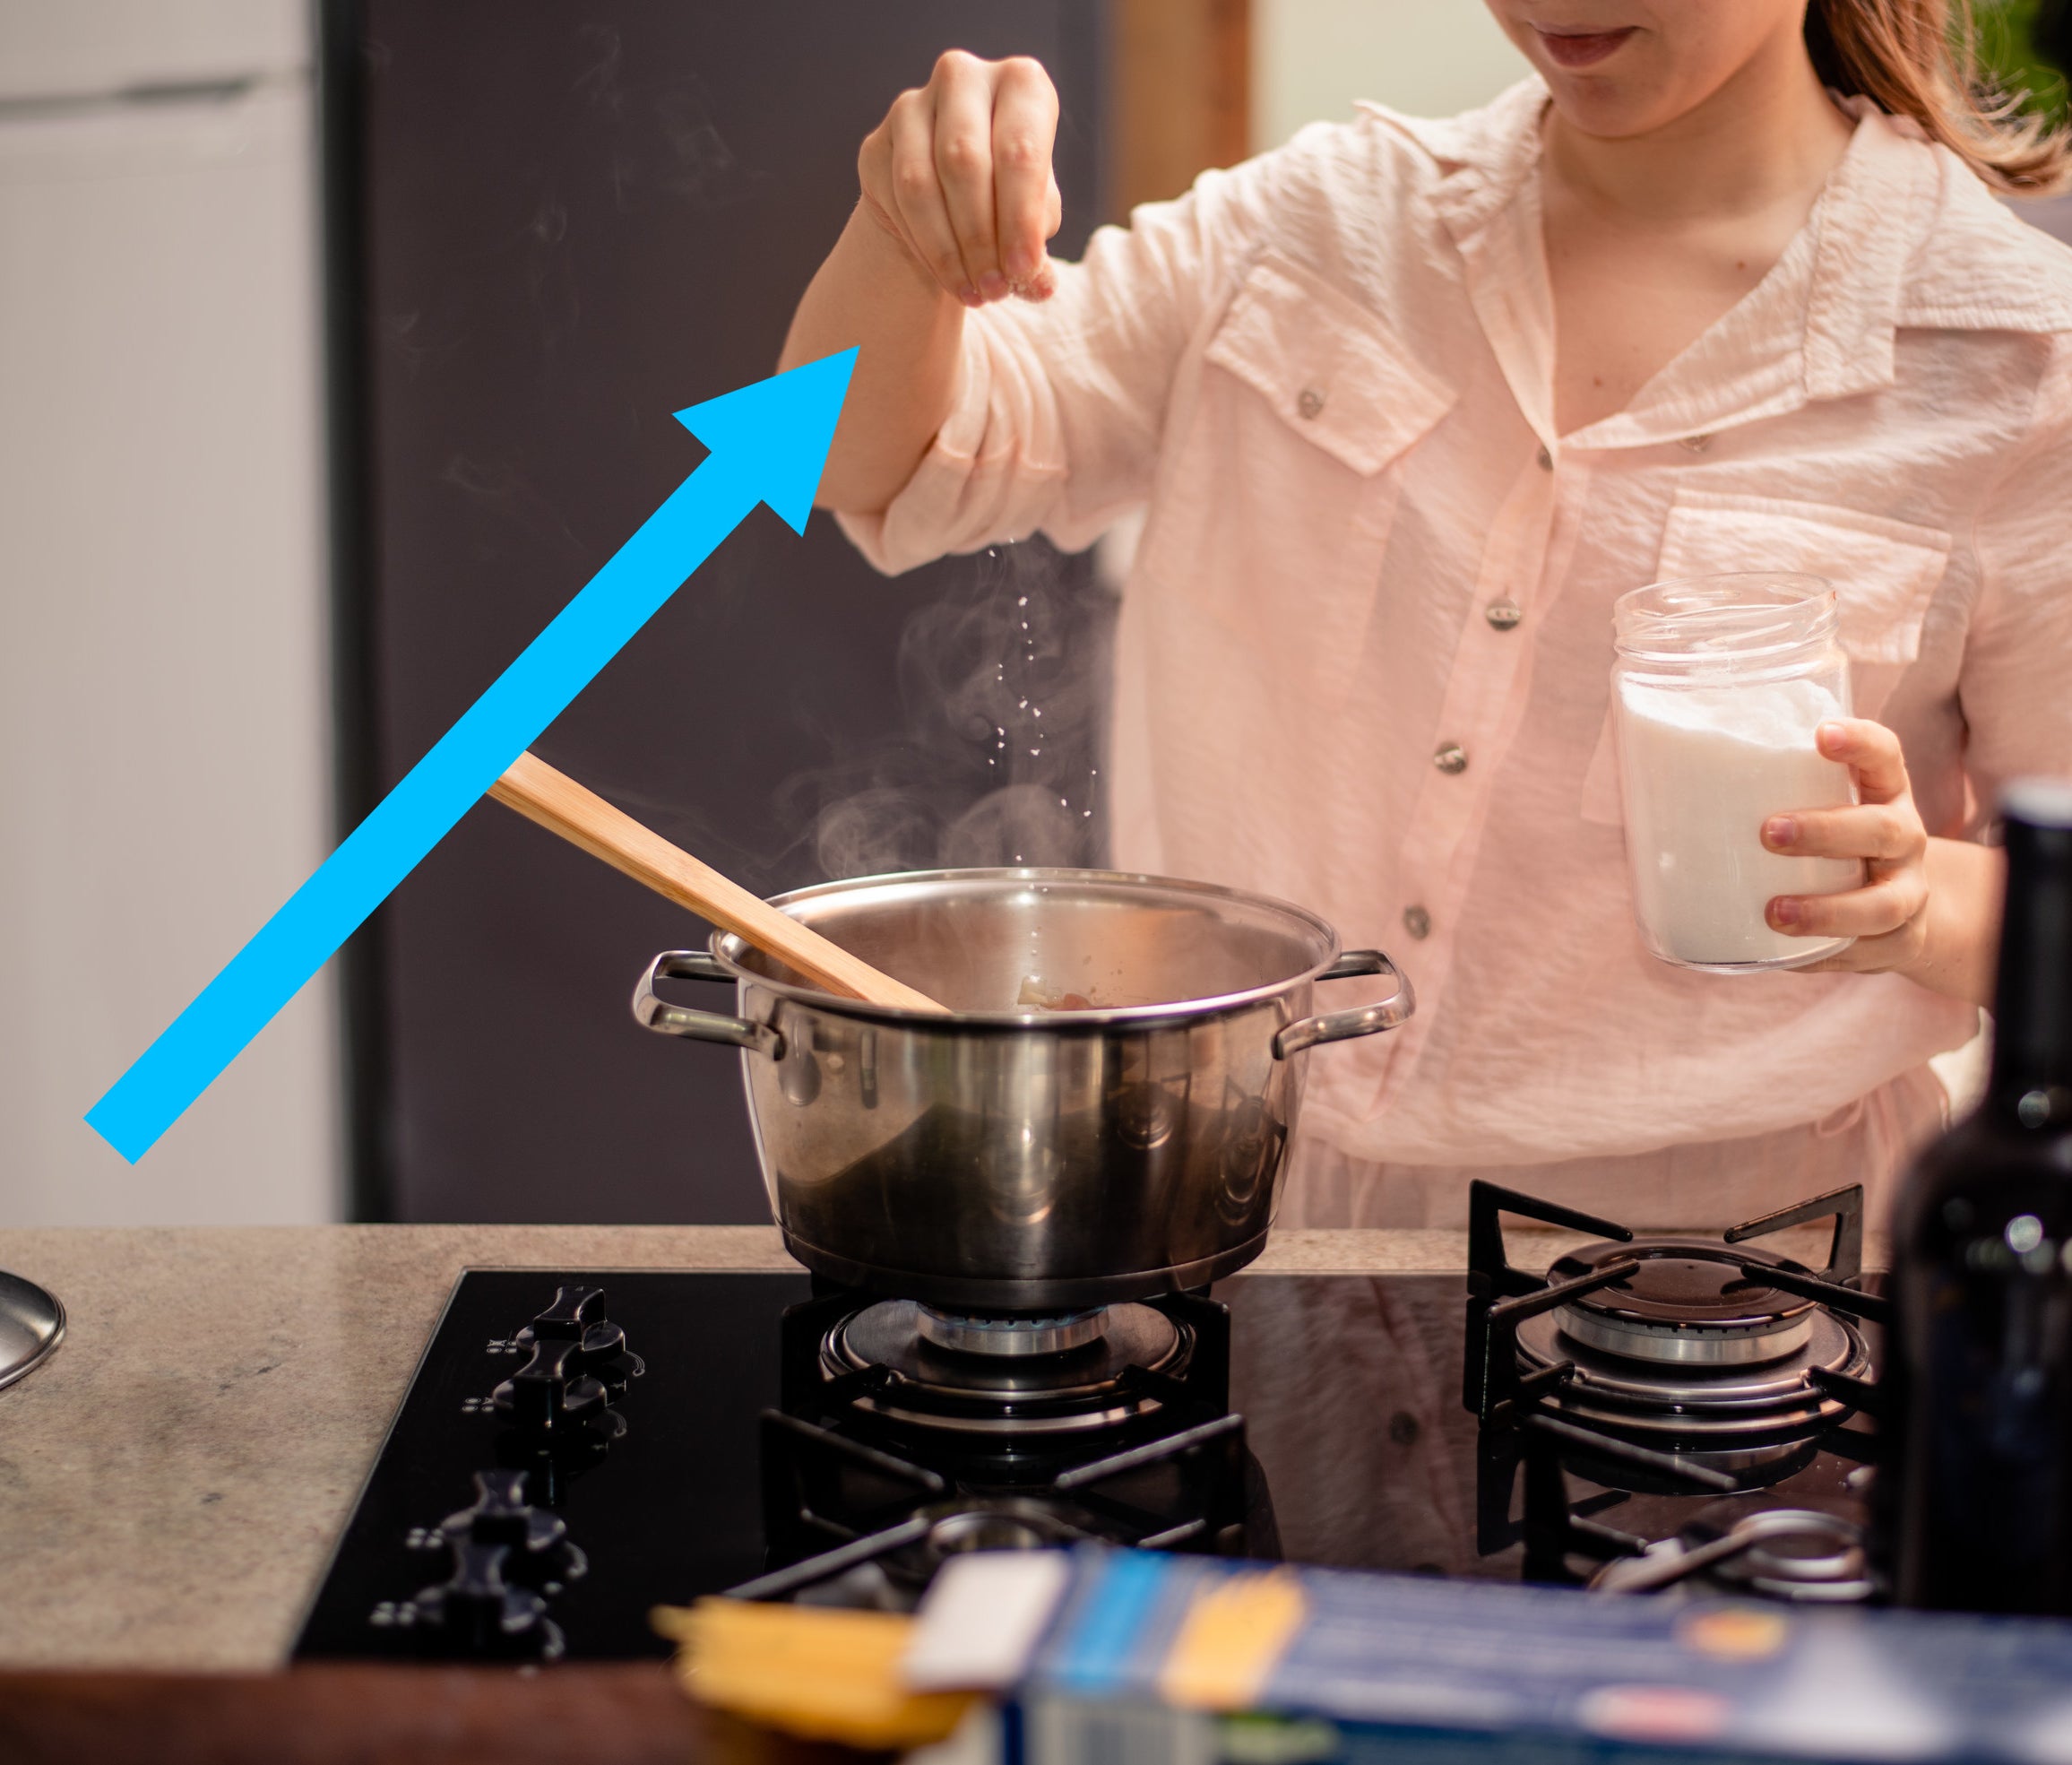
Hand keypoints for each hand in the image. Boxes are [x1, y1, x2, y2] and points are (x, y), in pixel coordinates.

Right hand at [857, 51, 1062, 307]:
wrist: (954, 195)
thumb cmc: (1009, 197)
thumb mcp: (1036, 216)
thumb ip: (1037, 245)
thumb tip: (1038, 285)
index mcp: (1020, 84)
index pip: (1019, 149)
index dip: (1021, 217)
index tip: (1024, 271)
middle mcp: (963, 77)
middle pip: (963, 162)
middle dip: (981, 238)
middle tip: (996, 290)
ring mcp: (912, 106)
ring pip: (921, 185)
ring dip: (949, 252)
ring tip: (975, 294)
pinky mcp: (877, 144)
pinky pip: (895, 202)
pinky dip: (924, 249)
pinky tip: (948, 277)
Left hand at [1761, 719, 1929, 974]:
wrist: (1900, 909)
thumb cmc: (1834, 845)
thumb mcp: (1818, 808)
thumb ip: (1766, 795)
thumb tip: (1663, 790)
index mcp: (1883, 793)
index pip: (1883, 755)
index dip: (1860, 742)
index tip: (1822, 734)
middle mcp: (1904, 838)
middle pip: (1883, 829)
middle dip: (1825, 831)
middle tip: (1768, 832)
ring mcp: (1908, 892)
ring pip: (1883, 904)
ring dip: (1827, 910)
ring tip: (1775, 911)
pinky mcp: (1900, 942)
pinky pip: (1868, 952)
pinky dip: (1825, 952)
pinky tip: (1786, 949)